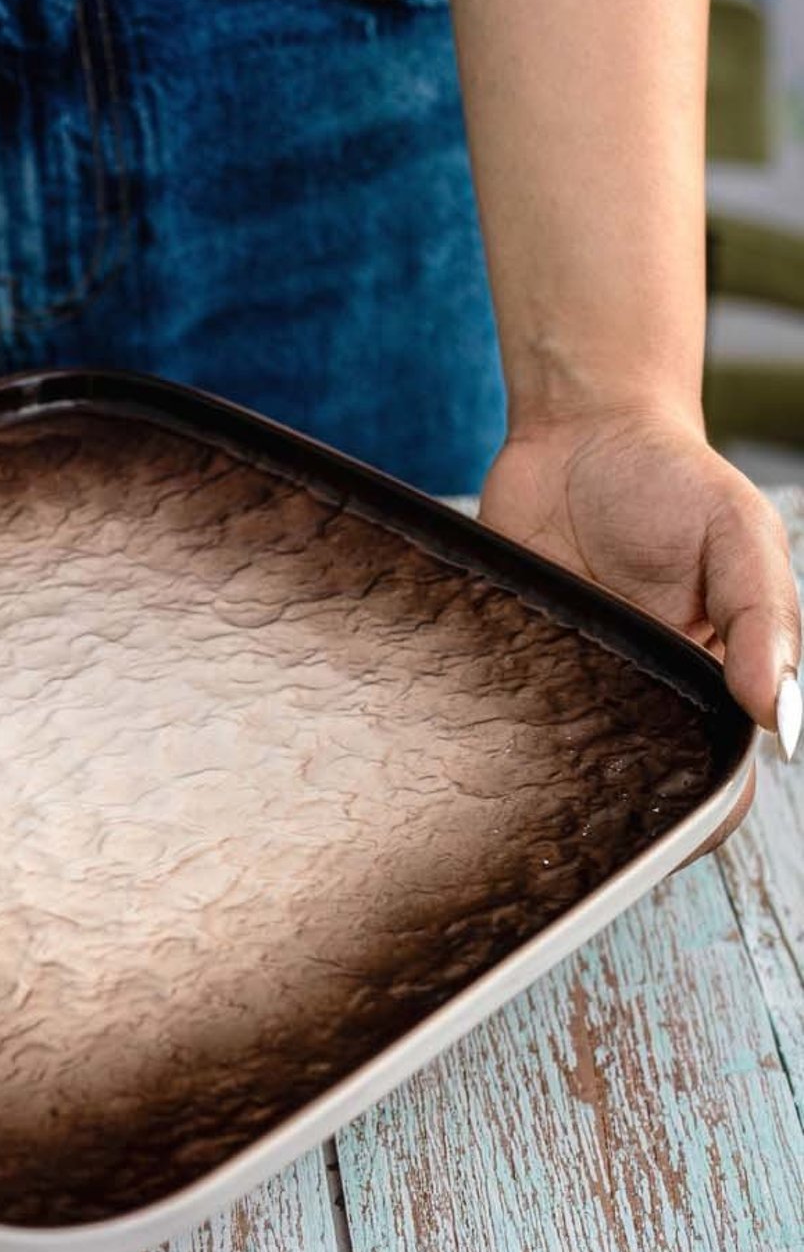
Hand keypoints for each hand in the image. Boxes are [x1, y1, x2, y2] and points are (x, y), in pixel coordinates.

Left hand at [479, 408, 799, 845]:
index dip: (702, 813)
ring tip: (531, 791)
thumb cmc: (672, 478)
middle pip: (636, 789)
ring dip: (549, 784)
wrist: (578, 429)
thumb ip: (764, 620)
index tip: (674, 822)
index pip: (718, 780)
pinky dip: (488, 734)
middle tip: (587, 813)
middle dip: (616, 815)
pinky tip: (478, 743)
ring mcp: (576, 685)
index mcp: (714, 681)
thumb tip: (780, 714)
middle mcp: (645, 696)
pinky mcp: (512, 663)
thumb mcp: (738, 536)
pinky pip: (500, 719)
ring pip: (564, 768)